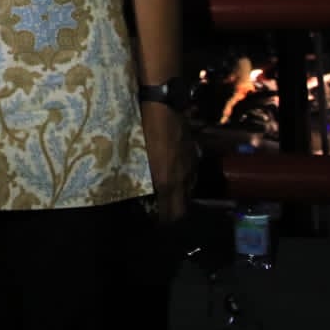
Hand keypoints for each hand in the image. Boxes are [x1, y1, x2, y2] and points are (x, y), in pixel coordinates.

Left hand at [140, 102, 195, 224]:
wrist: (162, 104)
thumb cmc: (143, 128)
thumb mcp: (136, 155)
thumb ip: (139, 178)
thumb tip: (137, 193)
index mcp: (166, 182)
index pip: (170, 215)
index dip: (163, 224)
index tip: (153, 226)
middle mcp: (182, 178)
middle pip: (182, 208)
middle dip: (172, 216)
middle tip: (160, 216)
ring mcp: (190, 166)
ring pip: (188, 192)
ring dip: (179, 200)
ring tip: (166, 199)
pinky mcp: (193, 154)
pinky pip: (191, 177)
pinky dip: (183, 183)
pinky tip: (174, 177)